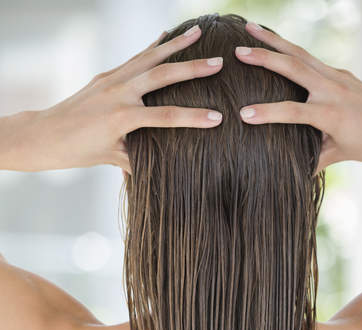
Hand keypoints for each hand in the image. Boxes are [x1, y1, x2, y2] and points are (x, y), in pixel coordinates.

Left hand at [0, 25, 223, 173]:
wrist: (45, 134)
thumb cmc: (78, 152)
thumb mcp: (111, 158)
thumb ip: (137, 158)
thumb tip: (163, 167)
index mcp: (122, 117)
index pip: (166, 116)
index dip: (193, 118)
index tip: (218, 118)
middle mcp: (118, 92)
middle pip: (162, 75)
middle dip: (192, 68)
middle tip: (218, 62)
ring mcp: (111, 79)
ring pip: (149, 57)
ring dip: (174, 44)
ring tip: (197, 32)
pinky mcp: (106, 75)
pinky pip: (135, 58)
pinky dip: (152, 47)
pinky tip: (167, 36)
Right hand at [236, 22, 361, 172]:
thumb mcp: (339, 155)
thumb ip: (313, 160)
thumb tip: (290, 174)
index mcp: (330, 114)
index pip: (292, 112)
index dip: (267, 114)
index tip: (243, 114)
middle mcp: (332, 90)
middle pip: (293, 67)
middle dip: (265, 57)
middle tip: (238, 51)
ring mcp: (337, 77)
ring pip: (300, 53)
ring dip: (274, 40)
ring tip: (250, 28)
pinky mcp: (340, 73)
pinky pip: (309, 57)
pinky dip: (290, 49)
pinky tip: (275, 43)